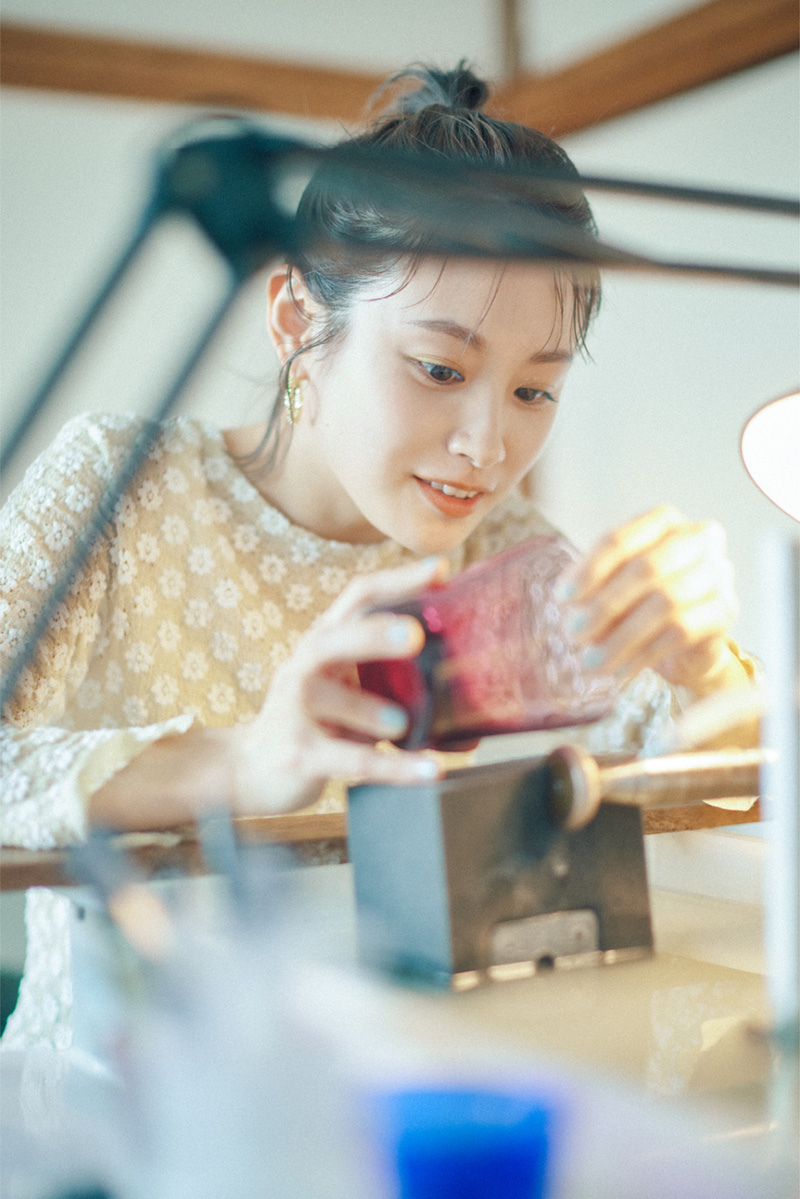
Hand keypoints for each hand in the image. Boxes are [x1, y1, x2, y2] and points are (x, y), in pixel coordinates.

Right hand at [230, 556, 447, 813]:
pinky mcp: (299, 754)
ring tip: (402, 725)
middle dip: (375, 634)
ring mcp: (296, 710)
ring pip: (334, 702)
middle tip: (414, 635)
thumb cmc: (313, 724)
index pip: (360, 598)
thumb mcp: (347, 693)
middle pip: (335, 638)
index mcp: (325, 642)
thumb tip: (467, 709)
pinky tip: (427, 769)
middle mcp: (305, 667)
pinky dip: (395, 767)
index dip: (399, 581)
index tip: (441, 569)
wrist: (251, 770)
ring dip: (371, 712)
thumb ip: (392, 688)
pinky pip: (352, 760)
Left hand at [556, 506, 742, 695]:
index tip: (562, 599)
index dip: (589, 569)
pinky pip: (682, 631)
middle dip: (605, 604)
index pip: (621, 539)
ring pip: (665, 602)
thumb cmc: (641, 604)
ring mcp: (718, 573)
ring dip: (622, 637)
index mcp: (664, 522)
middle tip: (574, 634)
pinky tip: (621, 668)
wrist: (686, 643)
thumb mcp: (611, 589)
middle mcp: (699, 539)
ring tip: (592, 662)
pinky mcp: (725, 610)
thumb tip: (572, 607)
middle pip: (647, 567)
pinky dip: (645, 652)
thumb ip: (593, 589)